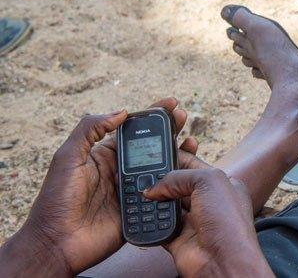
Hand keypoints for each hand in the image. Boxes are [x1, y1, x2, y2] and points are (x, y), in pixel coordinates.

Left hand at [0, 98, 195, 276]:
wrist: (58, 242)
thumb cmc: (57, 200)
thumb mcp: (67, 158)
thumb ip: (90, 130)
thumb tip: (121, 112)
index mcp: (106, 156)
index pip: (134, 131)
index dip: (152, 116)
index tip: (170, 103)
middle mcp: (123, 171)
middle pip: (154, 146)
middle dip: (171, 129)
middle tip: (183, 117)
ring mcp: (135, 190)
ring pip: (164, 169)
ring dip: (180, 154)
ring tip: (192, 142)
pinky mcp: (143, 210)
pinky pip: (165, 194)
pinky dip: (179, 183)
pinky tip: (189, 171)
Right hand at [143, 166, 272, 277]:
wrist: (223, 260)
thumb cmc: (227, 220)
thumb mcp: (208, 181)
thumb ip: (180, 176)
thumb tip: (155, 187)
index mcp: (222, 185)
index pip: (195, 166)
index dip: (178, 157)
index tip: (158, 152)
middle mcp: (208, 203)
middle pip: (179, 186)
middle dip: (162, 180)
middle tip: (142, 173)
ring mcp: (194, 222)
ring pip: (167, 206)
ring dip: (155, 201)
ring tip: (140, 192)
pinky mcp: (179, 240)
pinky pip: (159, 228)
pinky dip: (150, 222)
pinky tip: (142, 213)